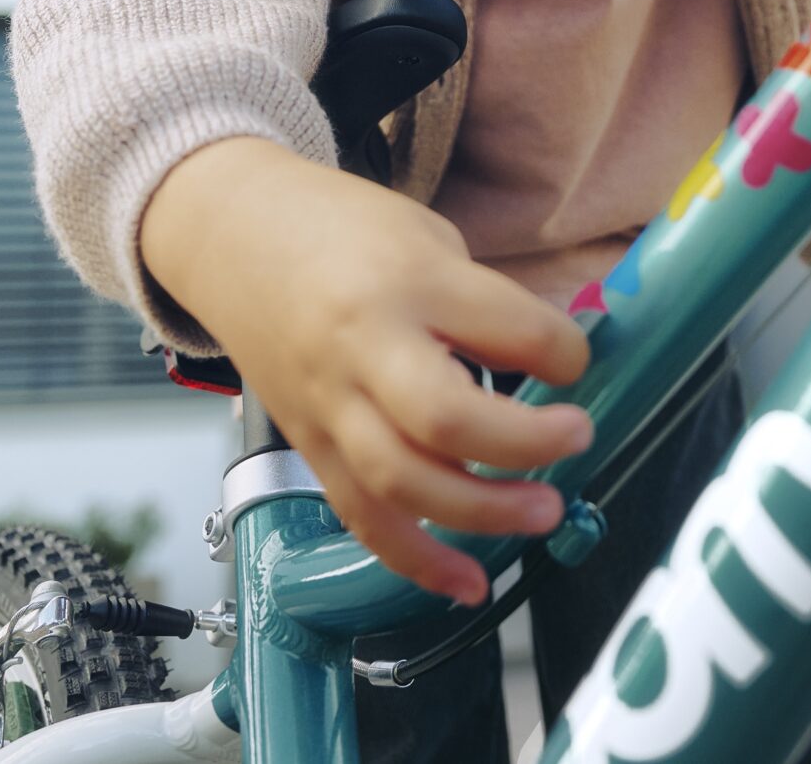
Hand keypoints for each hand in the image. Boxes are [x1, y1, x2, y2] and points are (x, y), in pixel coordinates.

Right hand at [140, 138, 592, 604]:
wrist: (233, 234)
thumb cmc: (342, 228)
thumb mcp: (429, 236)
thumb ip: (485, 303)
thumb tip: (555, 364)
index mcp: (410, 281)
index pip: (508, 329)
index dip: (564, 354)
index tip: (577, 361)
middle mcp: (365, 348)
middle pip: (447, 420)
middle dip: (526, 444)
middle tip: (576, 439)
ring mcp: (331, 405)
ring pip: (403, 484)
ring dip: (483, 513)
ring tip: (544, 512)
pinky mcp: (310, 445)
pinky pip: (363, 516)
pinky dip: (418, 560)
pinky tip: (469, 583)